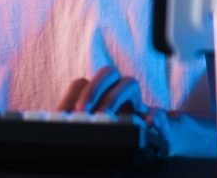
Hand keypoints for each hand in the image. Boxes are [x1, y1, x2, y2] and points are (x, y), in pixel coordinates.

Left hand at [57, 65, 172, 155]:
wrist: (156, 141)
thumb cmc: (119, 133)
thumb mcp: (96, 129)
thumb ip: (80, 124)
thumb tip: (58, 127)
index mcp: (100, 95)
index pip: (84, 83)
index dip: (72, 95)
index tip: (61, 114)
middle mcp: (118, 93)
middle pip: (107, 73)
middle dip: (92, 89)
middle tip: (81, 111)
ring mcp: (138, 103)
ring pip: (130, 83)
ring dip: (115, 97)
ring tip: (105, 116)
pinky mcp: (158, 120)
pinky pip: (158, 111)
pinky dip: (154, 115)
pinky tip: (148, 123)